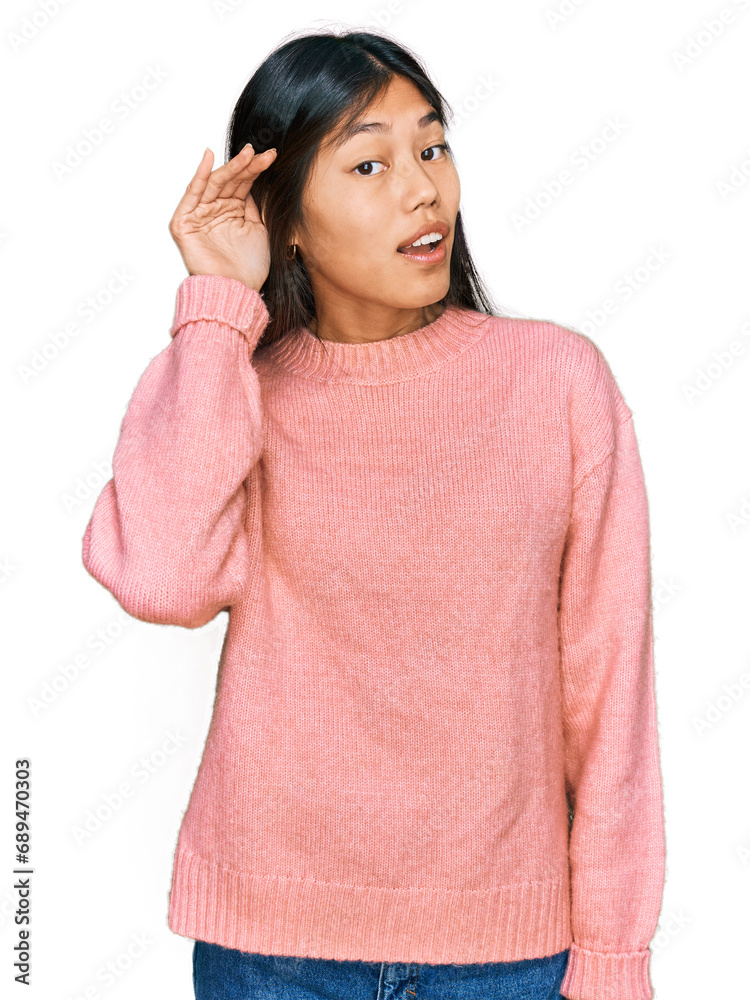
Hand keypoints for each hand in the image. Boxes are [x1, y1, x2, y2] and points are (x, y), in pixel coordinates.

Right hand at [168, 144, 277, 290]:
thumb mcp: (260, 229)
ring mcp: (199, 215)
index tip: (271, 157)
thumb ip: (257, 204)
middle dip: (245, 166)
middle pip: (230, 181)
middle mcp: (216, 211)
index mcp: (233, 212)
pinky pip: (193, 194)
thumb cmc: (249, 268)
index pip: (243, 184)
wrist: (236, 290)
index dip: (255, 170)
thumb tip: (258, 180)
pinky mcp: (184, 222)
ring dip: (230, 168)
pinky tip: (209, 158)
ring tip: (246, 154)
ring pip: (215, 184)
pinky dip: (200, 175)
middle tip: (259, 152)